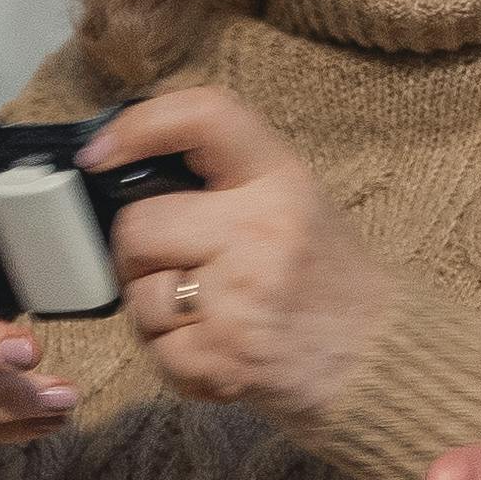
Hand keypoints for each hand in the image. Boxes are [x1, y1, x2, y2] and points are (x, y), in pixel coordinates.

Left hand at [88, 89, 398, 417]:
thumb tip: (123, 171)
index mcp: (281, 180)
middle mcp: (262, 230)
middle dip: (140, 254)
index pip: (202, 117)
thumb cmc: (326, 281)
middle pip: (138, 225)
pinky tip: (219, 352)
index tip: (100, 153)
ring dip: (159, 313)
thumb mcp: (295, 203)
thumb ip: (225, 182)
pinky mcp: (225, 358)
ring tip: (212, 317)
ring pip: (139, 295)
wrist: (380, 362)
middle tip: (180, 270)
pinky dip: (176, 360)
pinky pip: (155, 351)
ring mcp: (242, 298)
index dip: (139, 126)